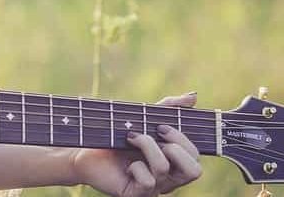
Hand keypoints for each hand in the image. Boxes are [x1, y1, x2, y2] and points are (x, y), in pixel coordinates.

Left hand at [69, 92, 202, 195]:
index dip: (184, 140)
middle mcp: (168, 179)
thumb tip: (194, 96)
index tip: (161, 126)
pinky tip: (126, 166)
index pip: (196, 158)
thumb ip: (170, 108)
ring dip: (147, 145)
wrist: (87, 149)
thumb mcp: (145, 117)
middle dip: (175, 146)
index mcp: (174, 163)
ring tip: (130, 138)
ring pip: (164, 168)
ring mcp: (154, 188)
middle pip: (194, 171)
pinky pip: (148, 182)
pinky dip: (136, 167)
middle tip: (155, 132)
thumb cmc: (118, 134)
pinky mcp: (137, 194)